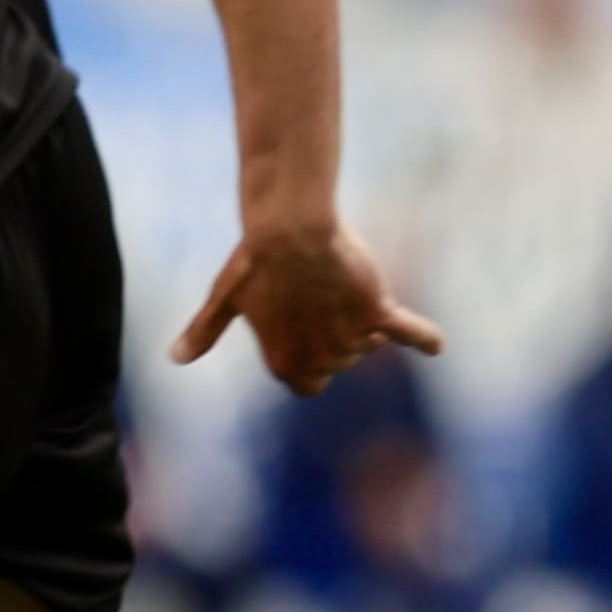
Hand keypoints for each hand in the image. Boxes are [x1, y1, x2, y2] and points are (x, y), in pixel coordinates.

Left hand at [172, 213, 444, 395]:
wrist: (289, 228)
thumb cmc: (253, 263)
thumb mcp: (224, 300)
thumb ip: (205, 332)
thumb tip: (175, 358)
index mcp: (285, 365)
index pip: (308, 383)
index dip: (307, 357)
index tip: (302, 328)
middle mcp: (322, 360)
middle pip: (340, 361)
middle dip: (332, 334)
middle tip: (314, 295)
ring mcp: (353, 339)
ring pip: (366, 343)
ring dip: (358, 321)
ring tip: (335, 284)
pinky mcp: (378, 313)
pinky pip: (410, 332)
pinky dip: (423, 339)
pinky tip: (436, 345)